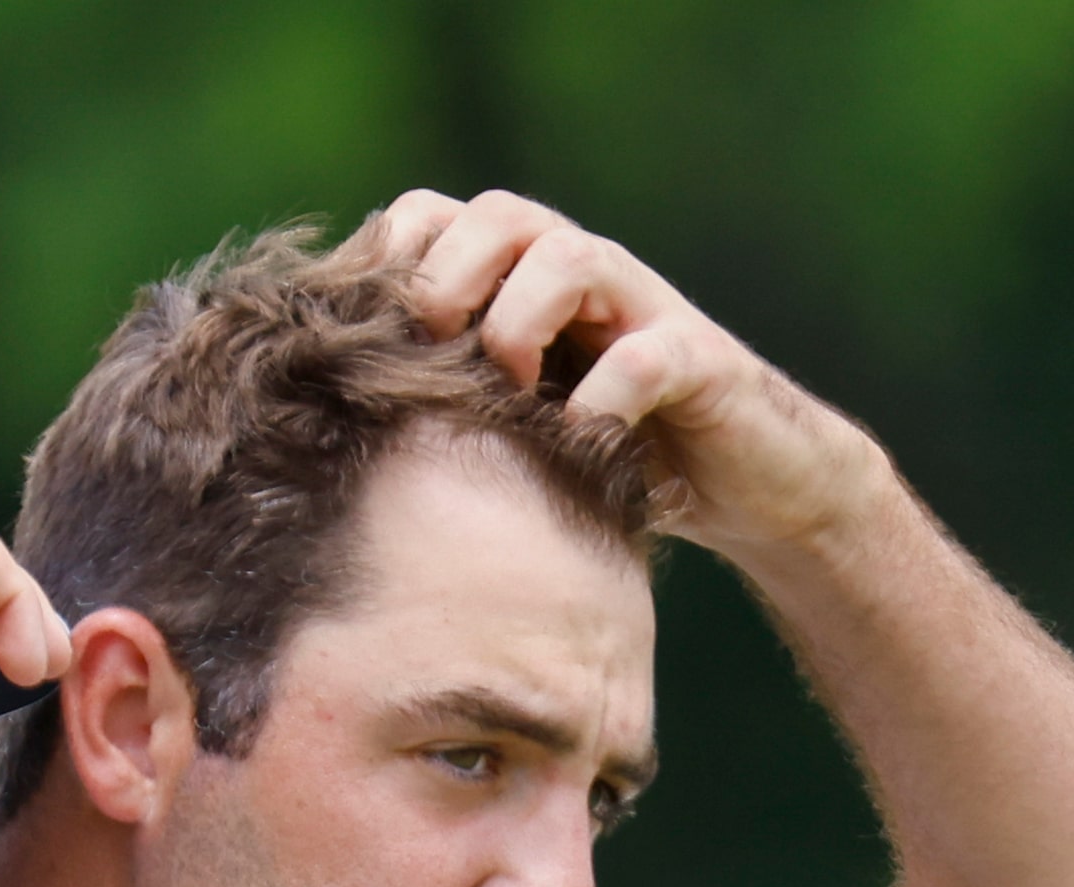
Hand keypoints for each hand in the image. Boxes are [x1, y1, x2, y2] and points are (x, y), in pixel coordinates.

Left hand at [379, 189, 891, 556]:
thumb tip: (326, 415)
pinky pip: (645, 359)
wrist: (747, 486)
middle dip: (446, 281)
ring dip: (519, 322)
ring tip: (512, 394)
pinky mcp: (701, 364)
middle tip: (431, 360)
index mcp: (522, 277)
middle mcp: (582, 275)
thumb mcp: (513, 422)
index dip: (387, 264)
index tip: (363, 344)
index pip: (432, 218)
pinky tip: (579, 448)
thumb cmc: (611, 454)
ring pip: (569, 257)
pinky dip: (601, 403)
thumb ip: (446, 394)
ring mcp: (644, 311)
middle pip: (496, 215)